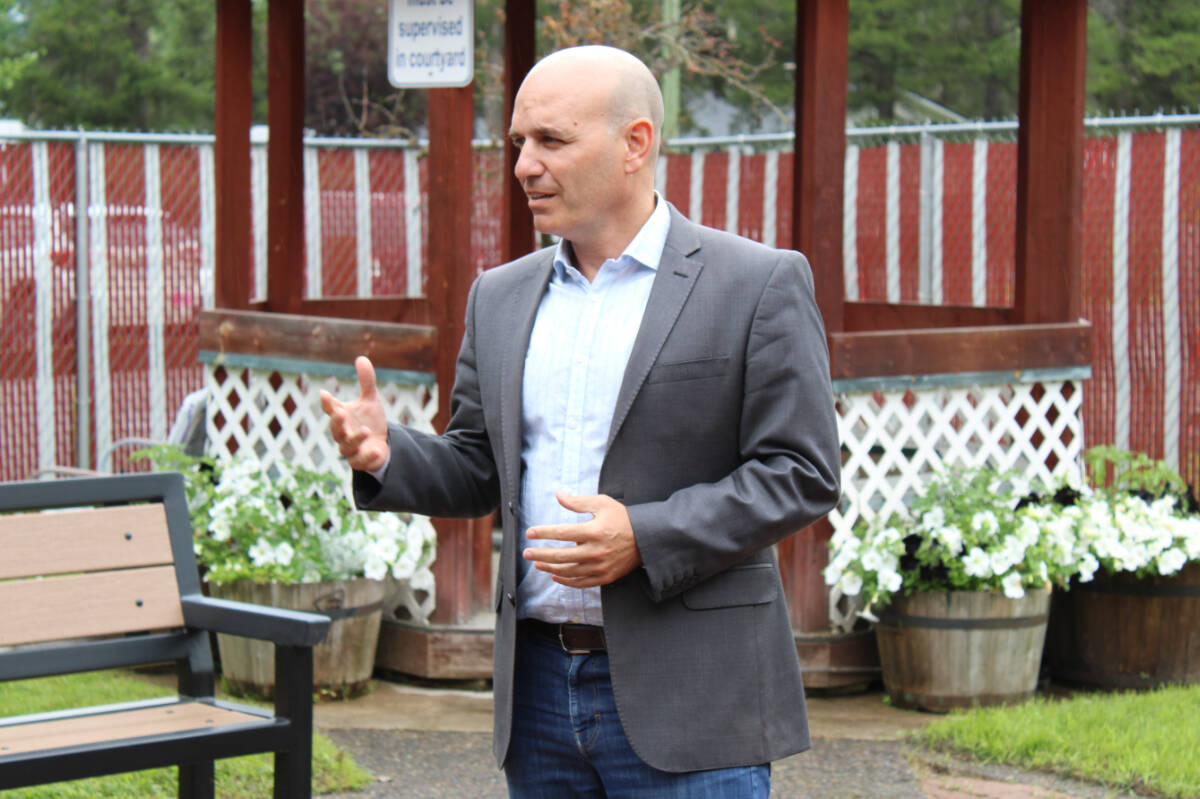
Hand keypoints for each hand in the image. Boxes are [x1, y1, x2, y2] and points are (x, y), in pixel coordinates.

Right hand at [319, 356, 388, 472]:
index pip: (330, 408)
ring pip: (347, 445)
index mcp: (341, 416)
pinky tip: (377, 449)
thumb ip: (366, 381)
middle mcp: (342, 433)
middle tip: (340, 412)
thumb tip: (361, 358)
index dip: (327, 402)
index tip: (325, 394)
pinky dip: (367, 456)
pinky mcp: (359, 461)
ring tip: (367, 430)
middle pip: (335, 428)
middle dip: (337, 421)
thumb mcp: (370, 400)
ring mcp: (349, 448)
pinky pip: (360, 461)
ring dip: (356, 438)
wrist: (380, 444)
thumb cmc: (370, 421)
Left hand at [523, 491, 642, 587]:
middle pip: (560, 556)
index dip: (543, 533)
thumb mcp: (602, 504)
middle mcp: (595, 551)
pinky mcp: (604, 577)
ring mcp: (600, 566)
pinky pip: (580, 583)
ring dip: (550, 568)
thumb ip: (579, 502)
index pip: (562, 533)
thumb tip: (559, 495)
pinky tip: (556, 576)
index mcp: (594, 531)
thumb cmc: (623, 518)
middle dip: (540, 555)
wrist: (646, 538)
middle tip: (526, 553)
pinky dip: (566, 581)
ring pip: (568, 571)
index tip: (530, 533)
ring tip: (538, 564)